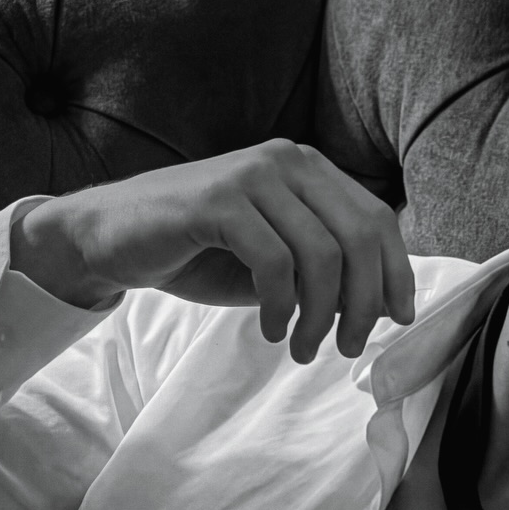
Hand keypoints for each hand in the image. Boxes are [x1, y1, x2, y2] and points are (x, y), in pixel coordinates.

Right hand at [10, 142, 414, 361]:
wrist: (110, 237)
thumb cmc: (199, 251)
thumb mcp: (276, 261)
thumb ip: (325, 272)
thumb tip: (378, 307)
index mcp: (309, 170)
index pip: (376, 220)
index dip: (396, 274)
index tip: (398, 320)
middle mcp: (288, 161)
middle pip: (358, 236)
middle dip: (364, 302)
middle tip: (350, 348)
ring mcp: (252, 175)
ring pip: (321, 254)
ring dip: (320, 315)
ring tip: (302, 347)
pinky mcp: (217, 200)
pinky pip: (275, 262)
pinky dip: (281, 306)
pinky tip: (272, 330)